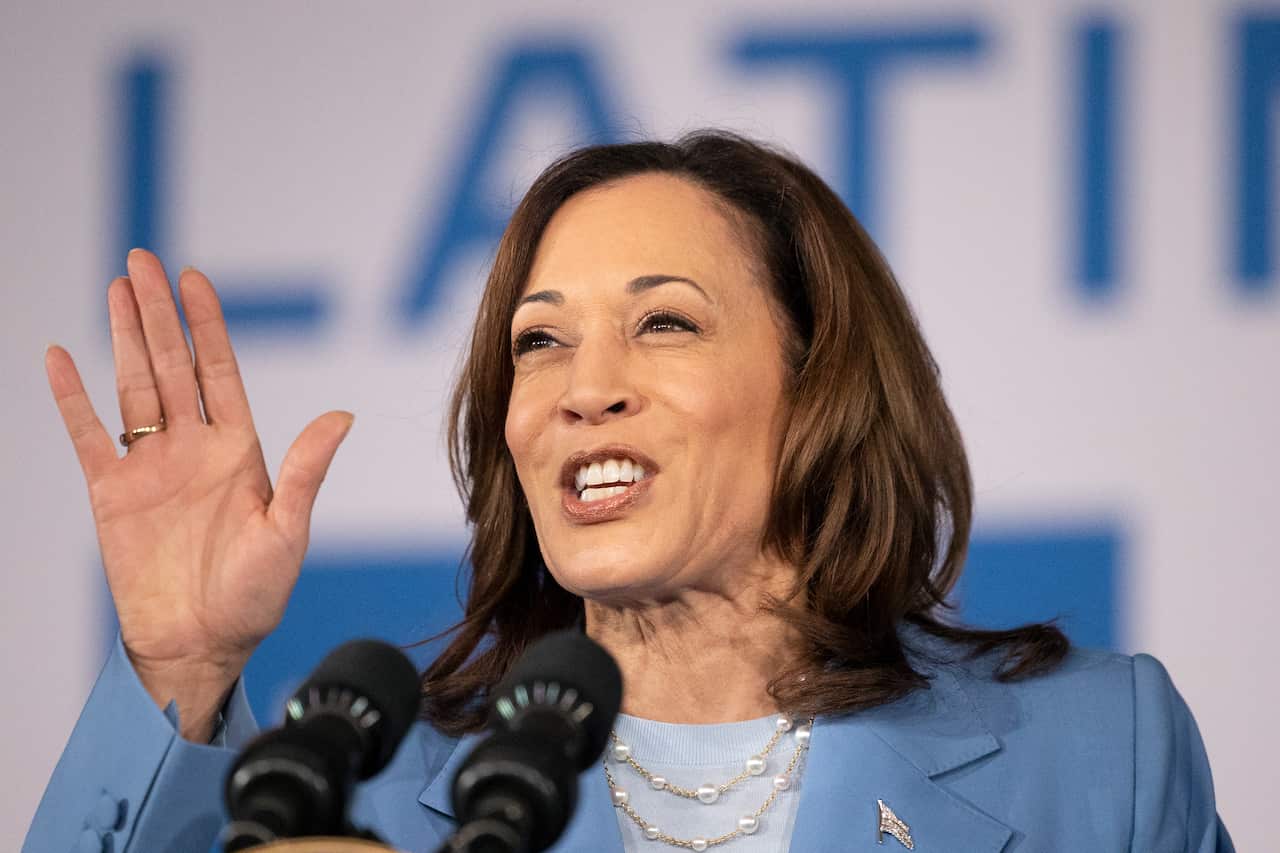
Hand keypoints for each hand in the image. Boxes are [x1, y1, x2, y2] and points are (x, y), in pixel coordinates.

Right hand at [45, 249, 352, 740]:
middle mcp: (193, 448)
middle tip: (141, 260)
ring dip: (121, 339)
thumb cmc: (254, 597)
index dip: (205, 325)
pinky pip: (86, 435)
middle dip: (157, 313)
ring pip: (132, 387)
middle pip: (171, 365)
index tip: (194, 280)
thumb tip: (343, 416)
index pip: (218, 371)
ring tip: (114, 288)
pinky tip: (61, 357)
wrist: (200, 645)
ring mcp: (150, 466)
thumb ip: (305, 470)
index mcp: (239, 451)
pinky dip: (71, 398)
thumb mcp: (289, 531)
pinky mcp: (111, 493)